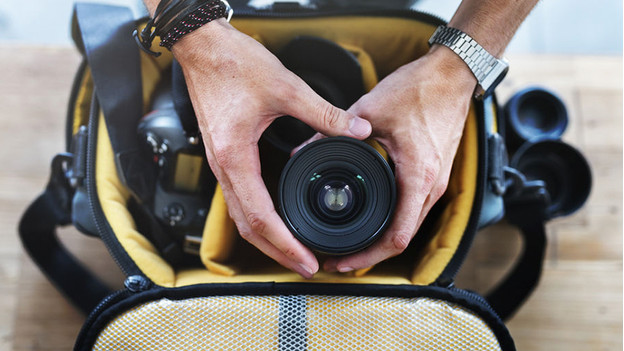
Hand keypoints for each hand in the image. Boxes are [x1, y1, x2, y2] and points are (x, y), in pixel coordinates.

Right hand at [171, 19, 371, 277]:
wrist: (202, 48)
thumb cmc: (232, 64)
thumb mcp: (285, 88)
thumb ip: (325, 113)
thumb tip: (356, 131)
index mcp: (236, 158)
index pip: (261, 217)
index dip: (286, 244)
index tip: (307, 260)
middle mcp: (224, 167)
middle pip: (248, 227)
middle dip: (277, 251)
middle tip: (305, 266)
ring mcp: (221, 164)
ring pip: (241, 216)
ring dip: (267, 237)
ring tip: (294, 250)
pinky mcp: (225, 156)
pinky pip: (239, 198)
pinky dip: (259, 217)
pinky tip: (278, 218)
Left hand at [322, 46, 476, 272]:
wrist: (453, 75)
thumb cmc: (420, 90)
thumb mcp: (369, 110)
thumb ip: (332, 132)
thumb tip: (301, 149)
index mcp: (418, 176)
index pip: (397, 237)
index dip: (368, 256)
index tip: (344, 261)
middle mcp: (432, 186)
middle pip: (402, 239)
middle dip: (371, 253)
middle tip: (340, 258)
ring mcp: (437, 182)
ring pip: (410, 226)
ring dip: (382, 239)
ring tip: (353, 243)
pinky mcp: (435, 175)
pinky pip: (414, 210)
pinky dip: (394, 222)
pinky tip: (374, 219)